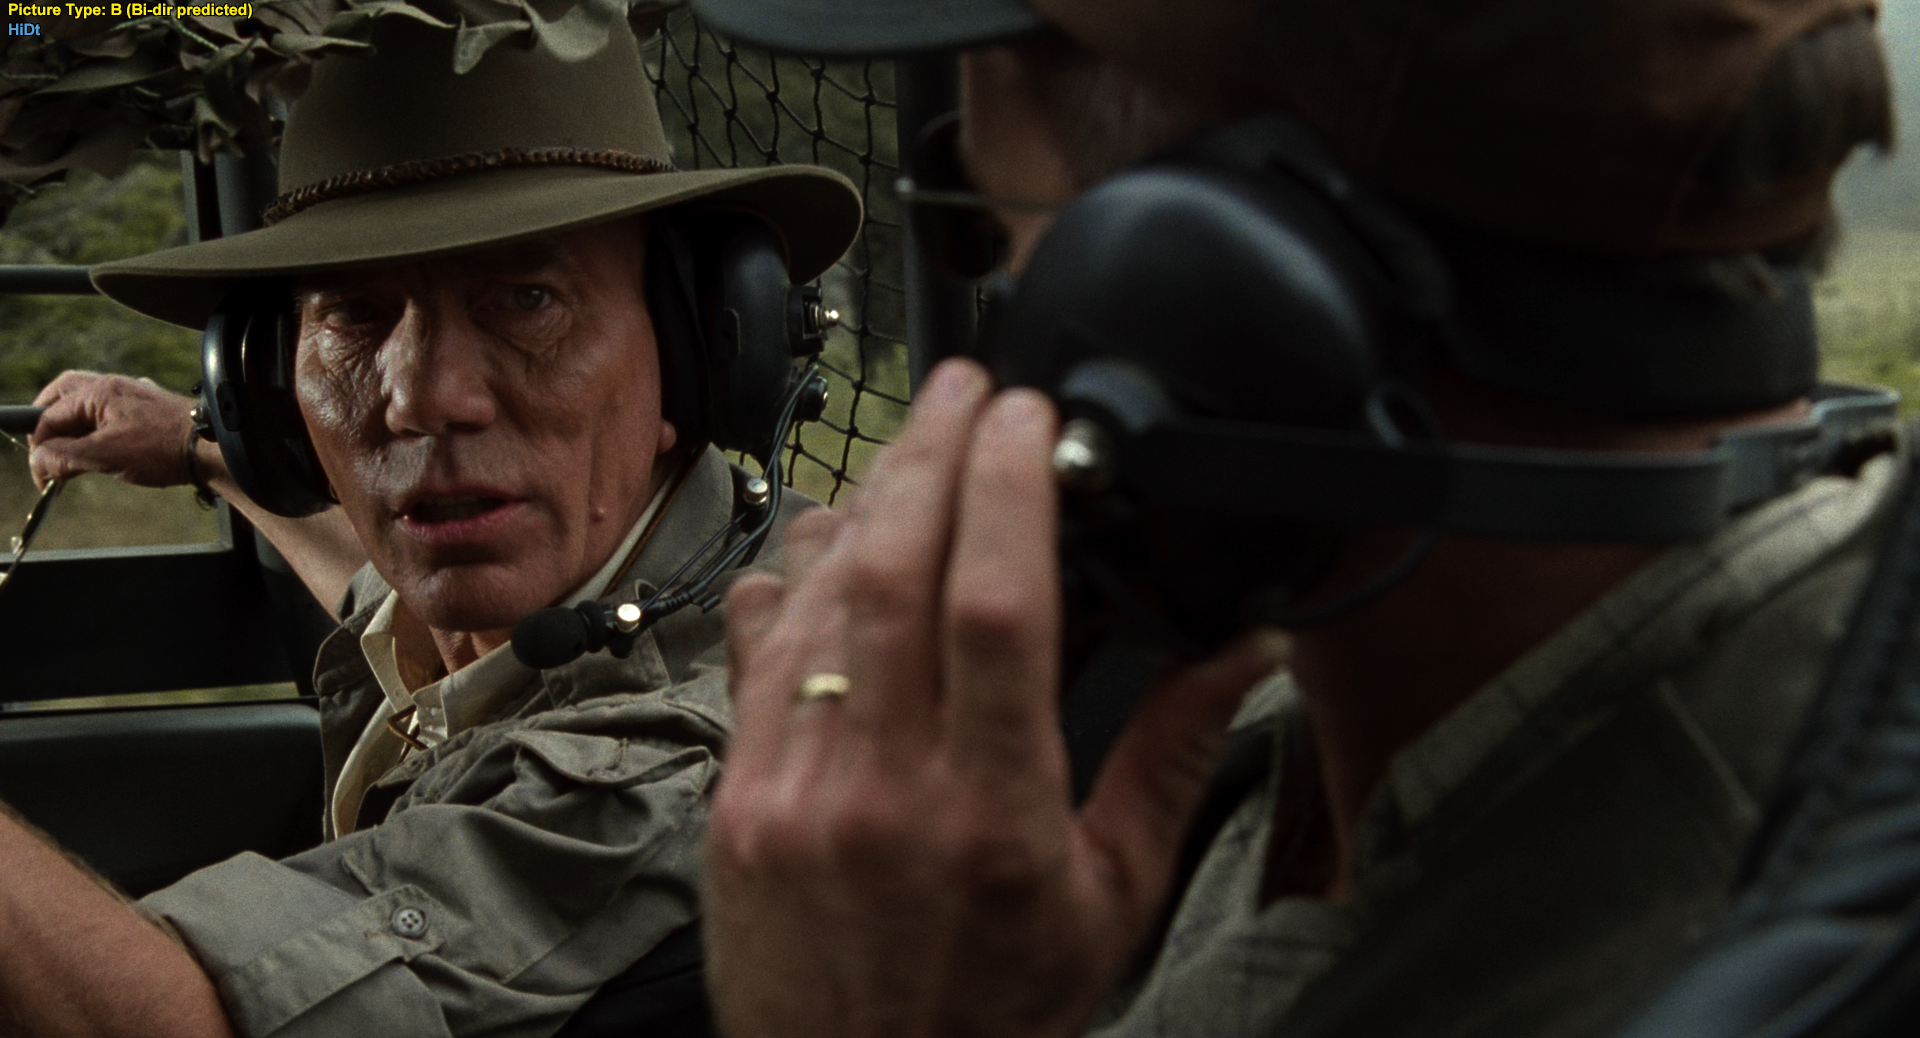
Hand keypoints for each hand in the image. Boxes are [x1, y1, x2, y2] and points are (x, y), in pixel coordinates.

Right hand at [28, 372, 207, 490]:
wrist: (215, 448)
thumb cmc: (164, 448)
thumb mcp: (105, 456)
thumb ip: (65, 456)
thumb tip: (40, 460)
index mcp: (99, 392)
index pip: (49, 415)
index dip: (40, 446)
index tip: (42, 474)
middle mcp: (115, 386)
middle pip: (64, 395)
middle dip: (48, 422)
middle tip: (44, 451)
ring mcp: (134, 396)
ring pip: (89, 403)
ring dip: (74, 426)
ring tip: (72, 455)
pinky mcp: (150, 410)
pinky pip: (113, 412)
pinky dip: (98, 428)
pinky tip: (104, 448)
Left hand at [706, 359, 1286, 1037]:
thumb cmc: (992, 1008)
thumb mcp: (1115, 898)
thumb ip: (1172, 758)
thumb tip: (1242, 648)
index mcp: (993, 817)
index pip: (996, 608)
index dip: (1010, 488)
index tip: (1029, 417)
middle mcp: (883, 791)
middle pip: (897, 572)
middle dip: (932, 451)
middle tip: (966, 389)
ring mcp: (793, 790)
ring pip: (819, 598)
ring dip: (867, 499)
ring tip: (912, 443)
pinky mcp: (739, 797)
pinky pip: (758, 651)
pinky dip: (798, 574)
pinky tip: (835, 535)